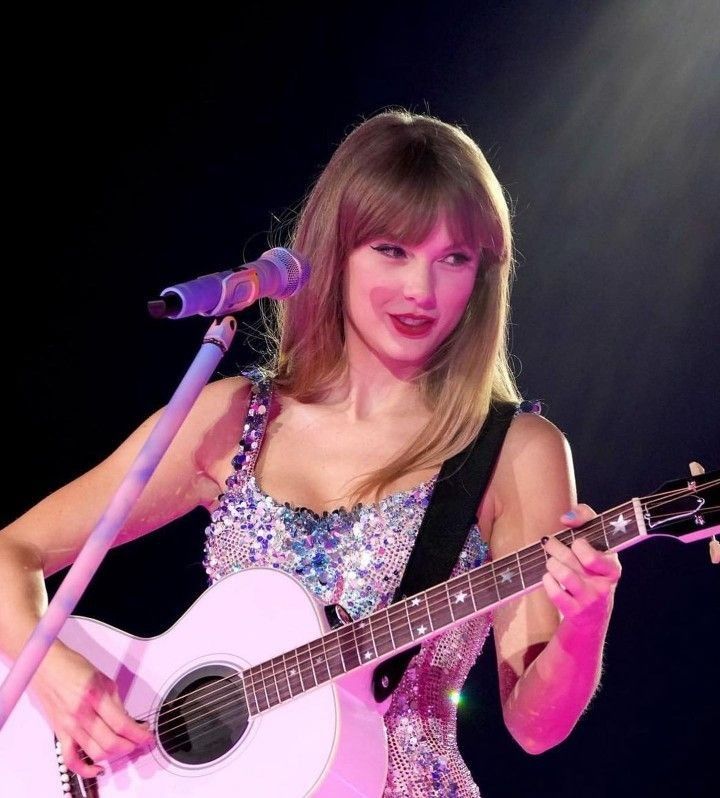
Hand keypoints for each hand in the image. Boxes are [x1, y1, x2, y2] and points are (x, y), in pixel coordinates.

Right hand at [30, 642, 153, 778]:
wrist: (46, 666)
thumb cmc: (72, 667)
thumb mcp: (103, 678)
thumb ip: (116, 702)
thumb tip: (128, 720)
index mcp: (95, 696)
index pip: (122, 724)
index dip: (138, 734)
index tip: (147, 736)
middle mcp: (81, 713)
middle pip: (111, 742)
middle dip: (130, 746)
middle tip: (139, 741)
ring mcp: (69, 726)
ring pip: (95, 753)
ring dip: (115, 755)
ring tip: (124, 748)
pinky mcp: (60, 733)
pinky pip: (71, 759)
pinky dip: (85, 769)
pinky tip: (98, 768)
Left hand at [541, 504, 621, 632]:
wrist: (592, 614)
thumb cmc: (591, 570)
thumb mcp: (596, 544)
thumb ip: (586, 519)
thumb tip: (566, 518)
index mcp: (612, 568)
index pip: (592, 553)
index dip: (579, 544)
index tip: (575, 541)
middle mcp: (604, 585)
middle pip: (570, 558)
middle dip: (555, 547)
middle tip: (550, 544)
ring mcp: (589, 600)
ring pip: (563, 574)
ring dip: (551, 563)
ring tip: (551, 561)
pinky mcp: (575, 612)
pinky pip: (555, 592)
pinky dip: (547, 581)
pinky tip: (550, 578)